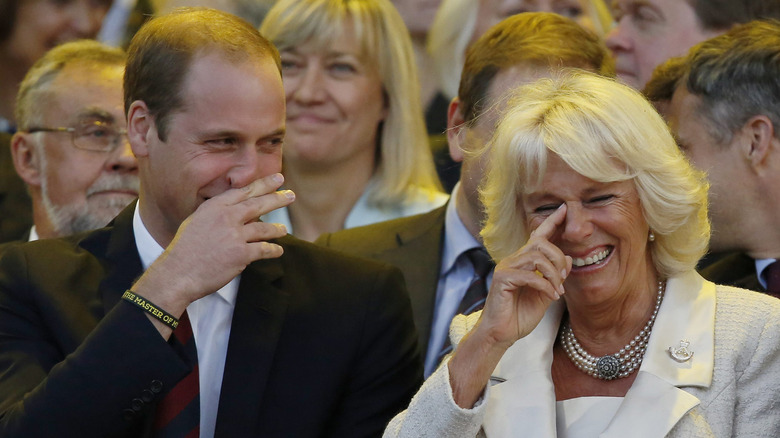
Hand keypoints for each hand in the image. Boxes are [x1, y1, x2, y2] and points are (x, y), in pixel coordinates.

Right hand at [133, 173, 294, 317]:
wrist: (178, 273)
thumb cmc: (185, 250)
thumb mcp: (196, 222)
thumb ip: (216, 214)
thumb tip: (236, 211)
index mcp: (214, 207)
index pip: (244, 192)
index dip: (263, 185)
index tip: (277, 179)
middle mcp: (226, 217)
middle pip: (258, 204)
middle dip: (277, 198)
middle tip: (291, 195)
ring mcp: (234, 235)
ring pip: (264, 229)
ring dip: (277, 229)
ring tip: (284, 229)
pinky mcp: (241, 254)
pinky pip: (263, 250)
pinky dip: (273, 250)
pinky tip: (278, 250)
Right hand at [448, 204, 571, 407]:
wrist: (501, 335)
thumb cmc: (519, 316)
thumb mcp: (545, 294)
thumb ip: (556, 277)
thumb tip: (570, 259)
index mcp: (523, 261)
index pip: (537, 236)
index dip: (551, 222)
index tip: (563, 209)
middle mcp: (513, 260)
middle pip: (540, 243)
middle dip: (558, 257)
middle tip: (565, 277)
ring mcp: (505, 268)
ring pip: (536, 257)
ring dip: (553, 274)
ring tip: (558, 290)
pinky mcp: (502, 279)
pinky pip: (530, 275)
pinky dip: (546, 286)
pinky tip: (552, 297)